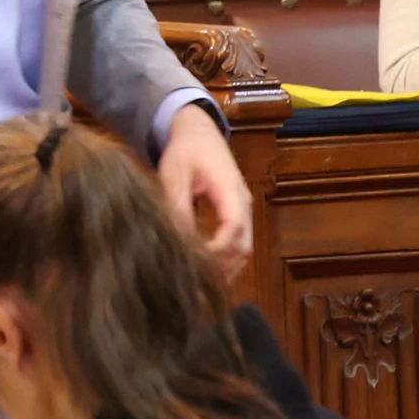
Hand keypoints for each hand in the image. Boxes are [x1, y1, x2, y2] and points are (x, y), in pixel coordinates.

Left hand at [155, 103, 251, 268]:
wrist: (200, 134)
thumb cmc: (186, 151)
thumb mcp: (175, 174)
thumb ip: (177, 204)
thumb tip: (176, 238)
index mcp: (231, 190)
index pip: (234, 228)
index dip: (218, 250)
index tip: (195, 263)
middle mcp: (243, 205)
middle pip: (244, 246)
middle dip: (222, 266)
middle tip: (194, 282)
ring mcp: (242, 211)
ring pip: (243, 250)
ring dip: (225, 267)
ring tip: (199, 284)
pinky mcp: (235, 216)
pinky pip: (237, 244)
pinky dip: (225, 260)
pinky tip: (205, 271)